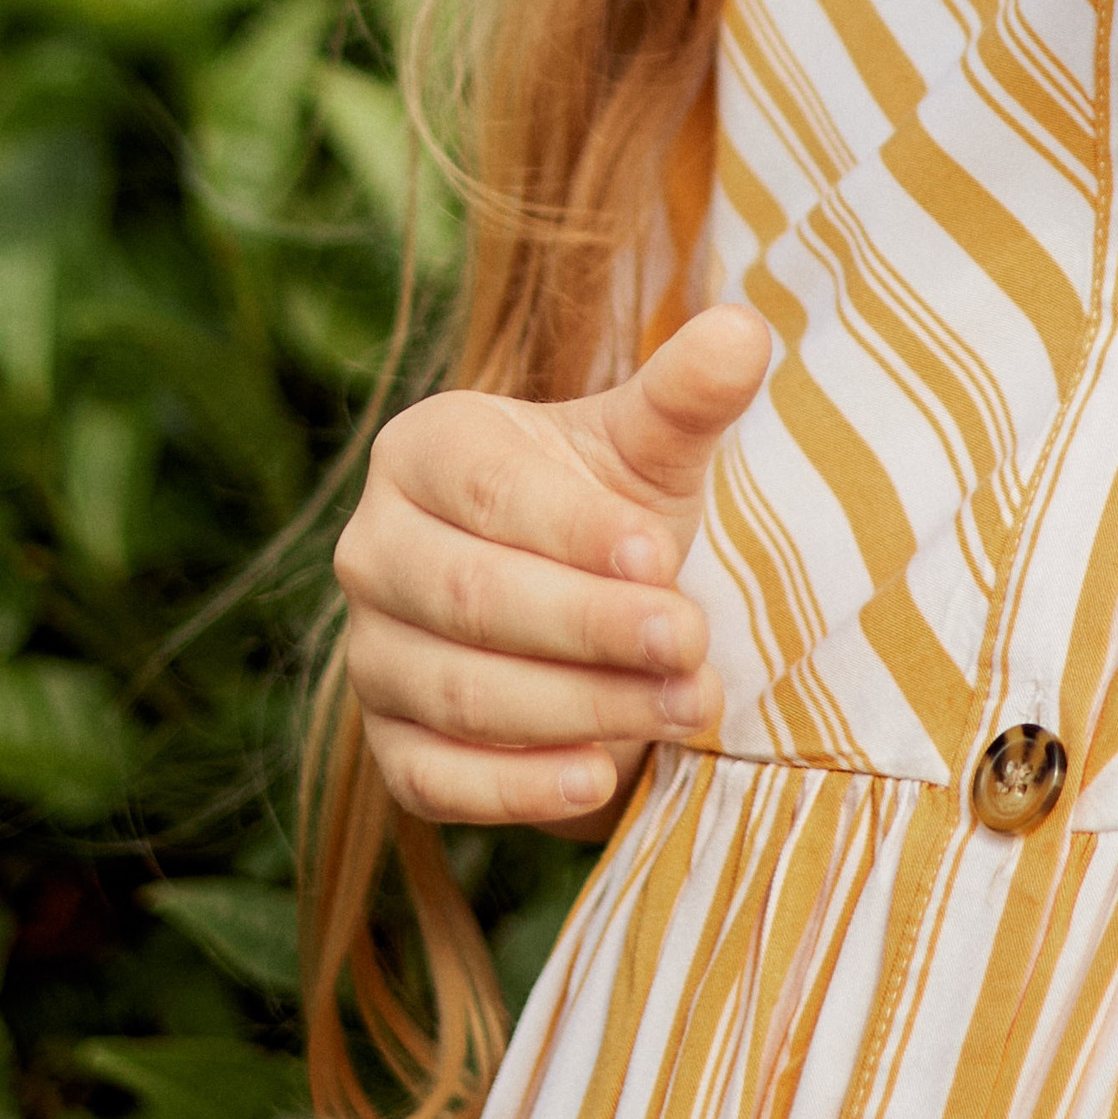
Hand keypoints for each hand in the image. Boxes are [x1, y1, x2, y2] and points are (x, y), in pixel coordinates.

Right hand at [334, 304, 769, 829]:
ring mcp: (372, 655)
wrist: (587, 621)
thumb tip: (745, 331)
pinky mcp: (390, 748)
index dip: (574, 528)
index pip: (488, 491)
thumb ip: (687, 392)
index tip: (659, 556)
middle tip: (692, 642)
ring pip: (462, 692)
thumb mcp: (652, 451)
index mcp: (422, 451)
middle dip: (590, 627)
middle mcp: (373, 550)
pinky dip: (519, 787)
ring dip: (582, 707)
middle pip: (472, 597)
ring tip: (688, 704)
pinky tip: (602, 777)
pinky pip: (436, 779)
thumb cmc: (613, 514)